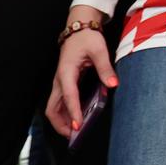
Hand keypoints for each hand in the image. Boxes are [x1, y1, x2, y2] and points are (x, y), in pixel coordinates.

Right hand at [46, 8, 117, 137]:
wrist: (78, 28)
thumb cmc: (87, 38)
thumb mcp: (99, 49)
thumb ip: (105, 67)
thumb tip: (112, 83)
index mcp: (66, 72)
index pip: (68, 96)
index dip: (73, 112)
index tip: (78, 126)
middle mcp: (59, 80)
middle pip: (53, 108)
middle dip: (61, 124)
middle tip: (74, 136)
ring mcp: (60, 83)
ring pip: (54, 107)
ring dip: (62, 121)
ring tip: (76, 133)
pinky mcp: (64, 83)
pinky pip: (60, 103)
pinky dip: (66, 113)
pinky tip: (77, 119)